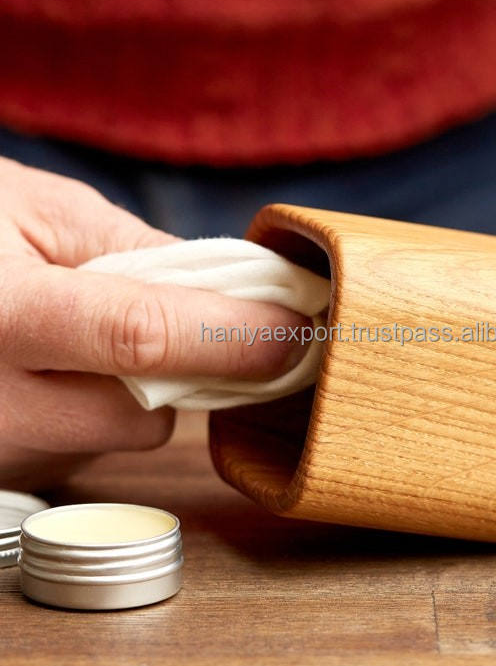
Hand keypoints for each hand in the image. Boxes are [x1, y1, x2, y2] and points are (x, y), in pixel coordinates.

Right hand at [0, 158, 308, 486]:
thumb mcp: (38, 210)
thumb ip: (137, 251)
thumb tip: (231, 290)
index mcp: (0, 313)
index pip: (143, 338)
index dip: (232, 338)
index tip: (296, 332)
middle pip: (142, 416)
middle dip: (180, 375)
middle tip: (178, 322)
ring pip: (114, 442)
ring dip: (129, 395)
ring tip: (77, 338)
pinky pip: (75, 454)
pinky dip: (87, 415)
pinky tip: (48, 372)